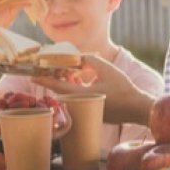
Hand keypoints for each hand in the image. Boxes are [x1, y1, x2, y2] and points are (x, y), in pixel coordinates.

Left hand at [32, 54, 149, 124]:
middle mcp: (80, 105)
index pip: (58, 87)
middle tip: (52, 67)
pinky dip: (74, 89)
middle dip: (56, 78)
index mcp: (82, 95)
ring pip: (68, 95)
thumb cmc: (124, 89)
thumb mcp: (107, 69)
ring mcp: (84, 110)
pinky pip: (76, 99)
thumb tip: (78, 58)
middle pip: (61, 90)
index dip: (44, 80)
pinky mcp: (89, 112)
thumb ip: (91, 60)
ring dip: (66, 83)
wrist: (136, 108)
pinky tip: (79, 78)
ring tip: (70, 70)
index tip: (32, 76)